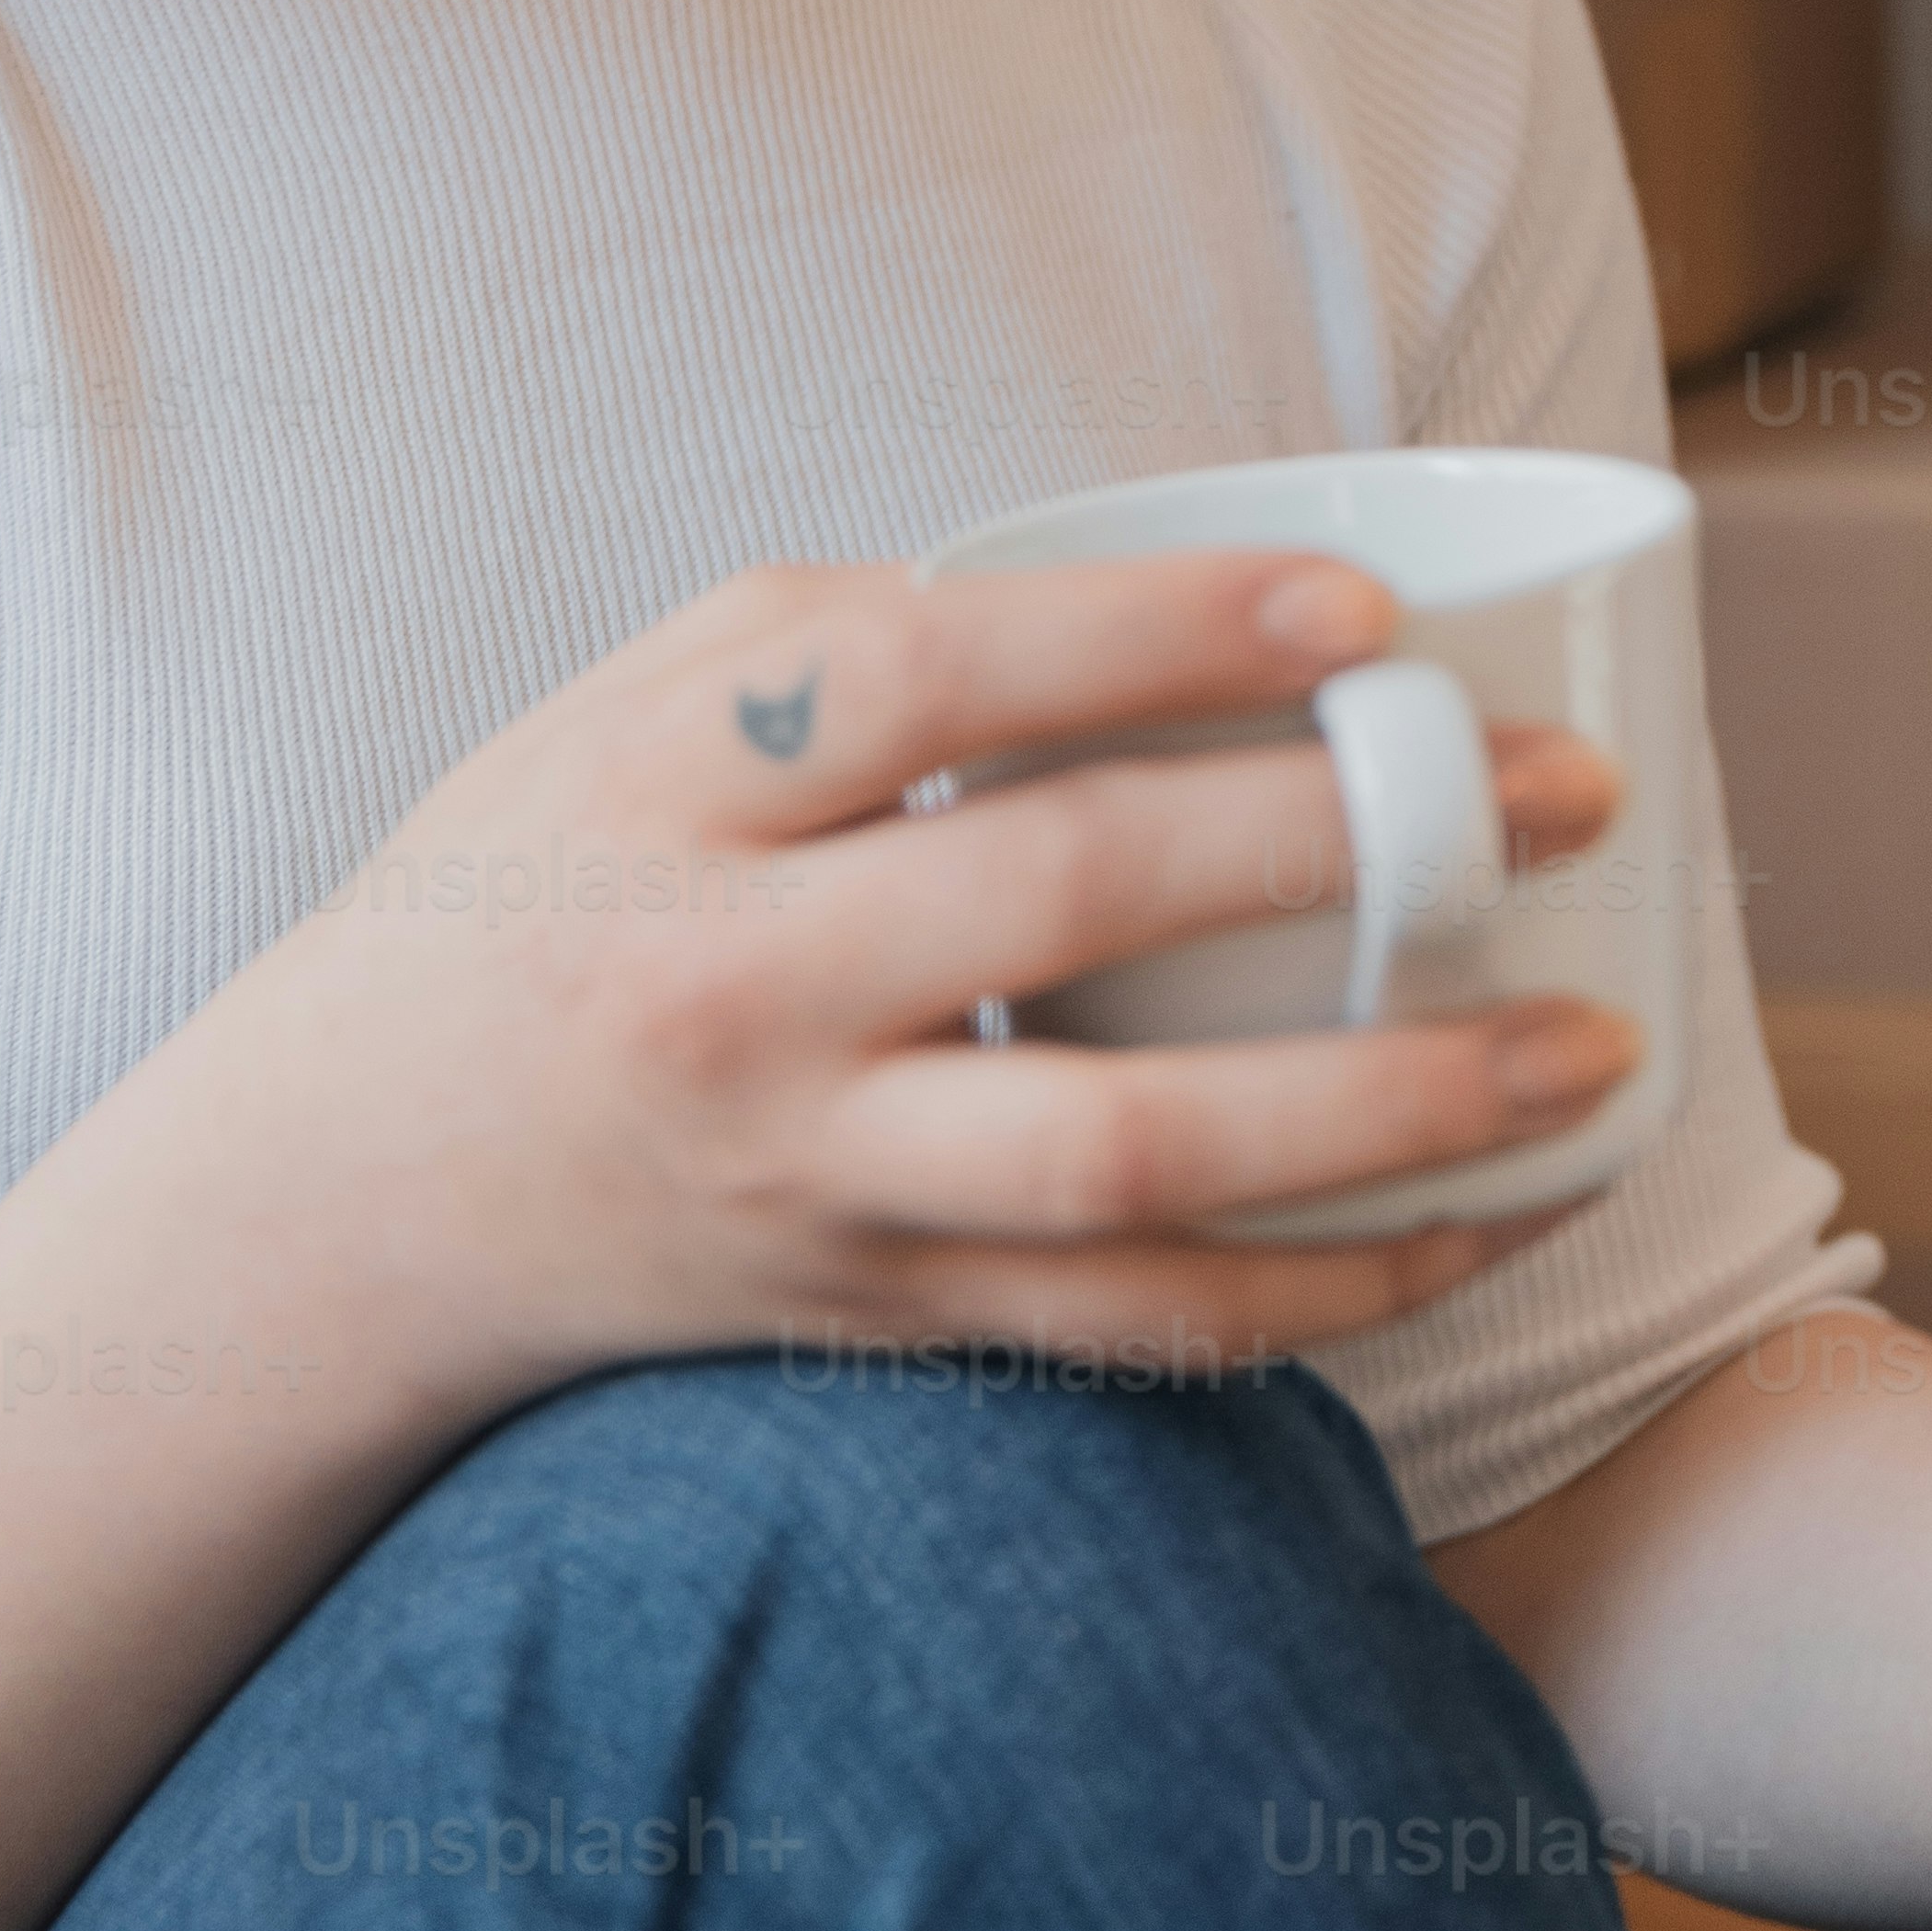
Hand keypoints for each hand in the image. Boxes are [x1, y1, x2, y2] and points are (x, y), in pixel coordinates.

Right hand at [230, 544, 1638, 1424]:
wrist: (345, 1194)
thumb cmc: (534, 890)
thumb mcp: (631, 710)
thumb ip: (854, 648)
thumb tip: (1165, 608)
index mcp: (671, 789)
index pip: (929, 675)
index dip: (1158, 631)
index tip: (1361, 610)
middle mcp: (738, 986)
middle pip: (1066, 902)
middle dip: (1338, 843)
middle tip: (1560, 799)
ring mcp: (812, 1176)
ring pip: (1131, 1156)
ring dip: (1387, 1111)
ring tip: (1586, 1054)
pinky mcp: (874, 1318)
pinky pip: (1134, 1323)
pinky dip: (1326, 1293)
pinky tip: (1479, 1232)